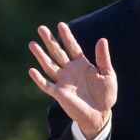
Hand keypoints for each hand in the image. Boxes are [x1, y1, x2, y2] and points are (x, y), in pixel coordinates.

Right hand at [28, 22, 115, 139]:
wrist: (100, 114)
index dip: (66, 36)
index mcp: (82, 64)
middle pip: (57, 52)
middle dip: (49, 41)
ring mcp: (63, 81)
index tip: (61, 24)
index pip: (72, 47)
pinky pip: (46, 85)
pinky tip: (32, 70)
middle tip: (41, 28)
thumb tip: (102, 39)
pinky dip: (39, 79)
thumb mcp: (108, 74)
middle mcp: (70, 70)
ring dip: (41, 55)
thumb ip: (103, 58)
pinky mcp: (59, 93)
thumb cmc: (106, 95)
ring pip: (49, 65)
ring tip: (33, 44)